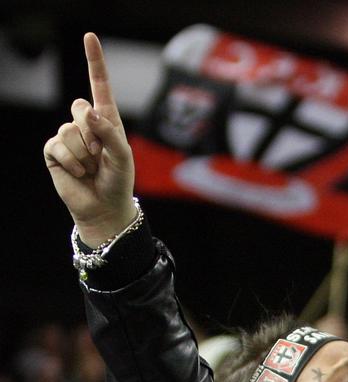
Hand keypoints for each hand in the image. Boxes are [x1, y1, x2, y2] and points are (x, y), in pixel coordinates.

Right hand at [43, 32, 135, 245]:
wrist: (105, 208)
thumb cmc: (118, 182)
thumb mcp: (123, 156)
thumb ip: (110, 132)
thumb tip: (89, 112)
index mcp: (107, 119)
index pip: (100, 85)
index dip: (94, 61)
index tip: (90, 37)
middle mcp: (86, 124)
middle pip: (80, 106)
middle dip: (92, 133)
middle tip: (100, 155)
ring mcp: (68, 136)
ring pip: (69, 129)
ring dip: (84, 153)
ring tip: (91, 168)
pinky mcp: (55, 151)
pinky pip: (58, 145)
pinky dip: (72, 161)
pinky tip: (78, 172)